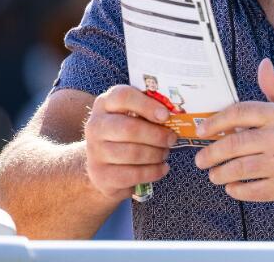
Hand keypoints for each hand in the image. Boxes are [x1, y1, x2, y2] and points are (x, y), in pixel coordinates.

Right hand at [82, 85, 177, 199]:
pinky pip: (133, 174)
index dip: (147, 105)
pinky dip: (153, 172)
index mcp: (105, 104)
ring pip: (133, 153)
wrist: (104, 165)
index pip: (122, 97)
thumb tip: (178, 113)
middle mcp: (95, 126)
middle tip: (172, 139)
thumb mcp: (133, 116)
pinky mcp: (101, 175)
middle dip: (157, 135)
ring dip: (156, 154)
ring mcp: (95, 152)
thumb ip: (150, 110)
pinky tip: (162, 168)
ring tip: (165, 153)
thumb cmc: (126, 135)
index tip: (166, 115)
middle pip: (129, 128)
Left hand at [194, 58, 273, 205]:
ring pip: (239, 169)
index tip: (202, 130)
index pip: (240, 112)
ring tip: (215, 175)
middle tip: (201, 159)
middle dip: (211, 153)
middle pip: (234, 143)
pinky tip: (233, 187)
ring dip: (220, 173)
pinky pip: (252, 190)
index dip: (216, 121)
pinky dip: (237, 189)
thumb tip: (262, 65)